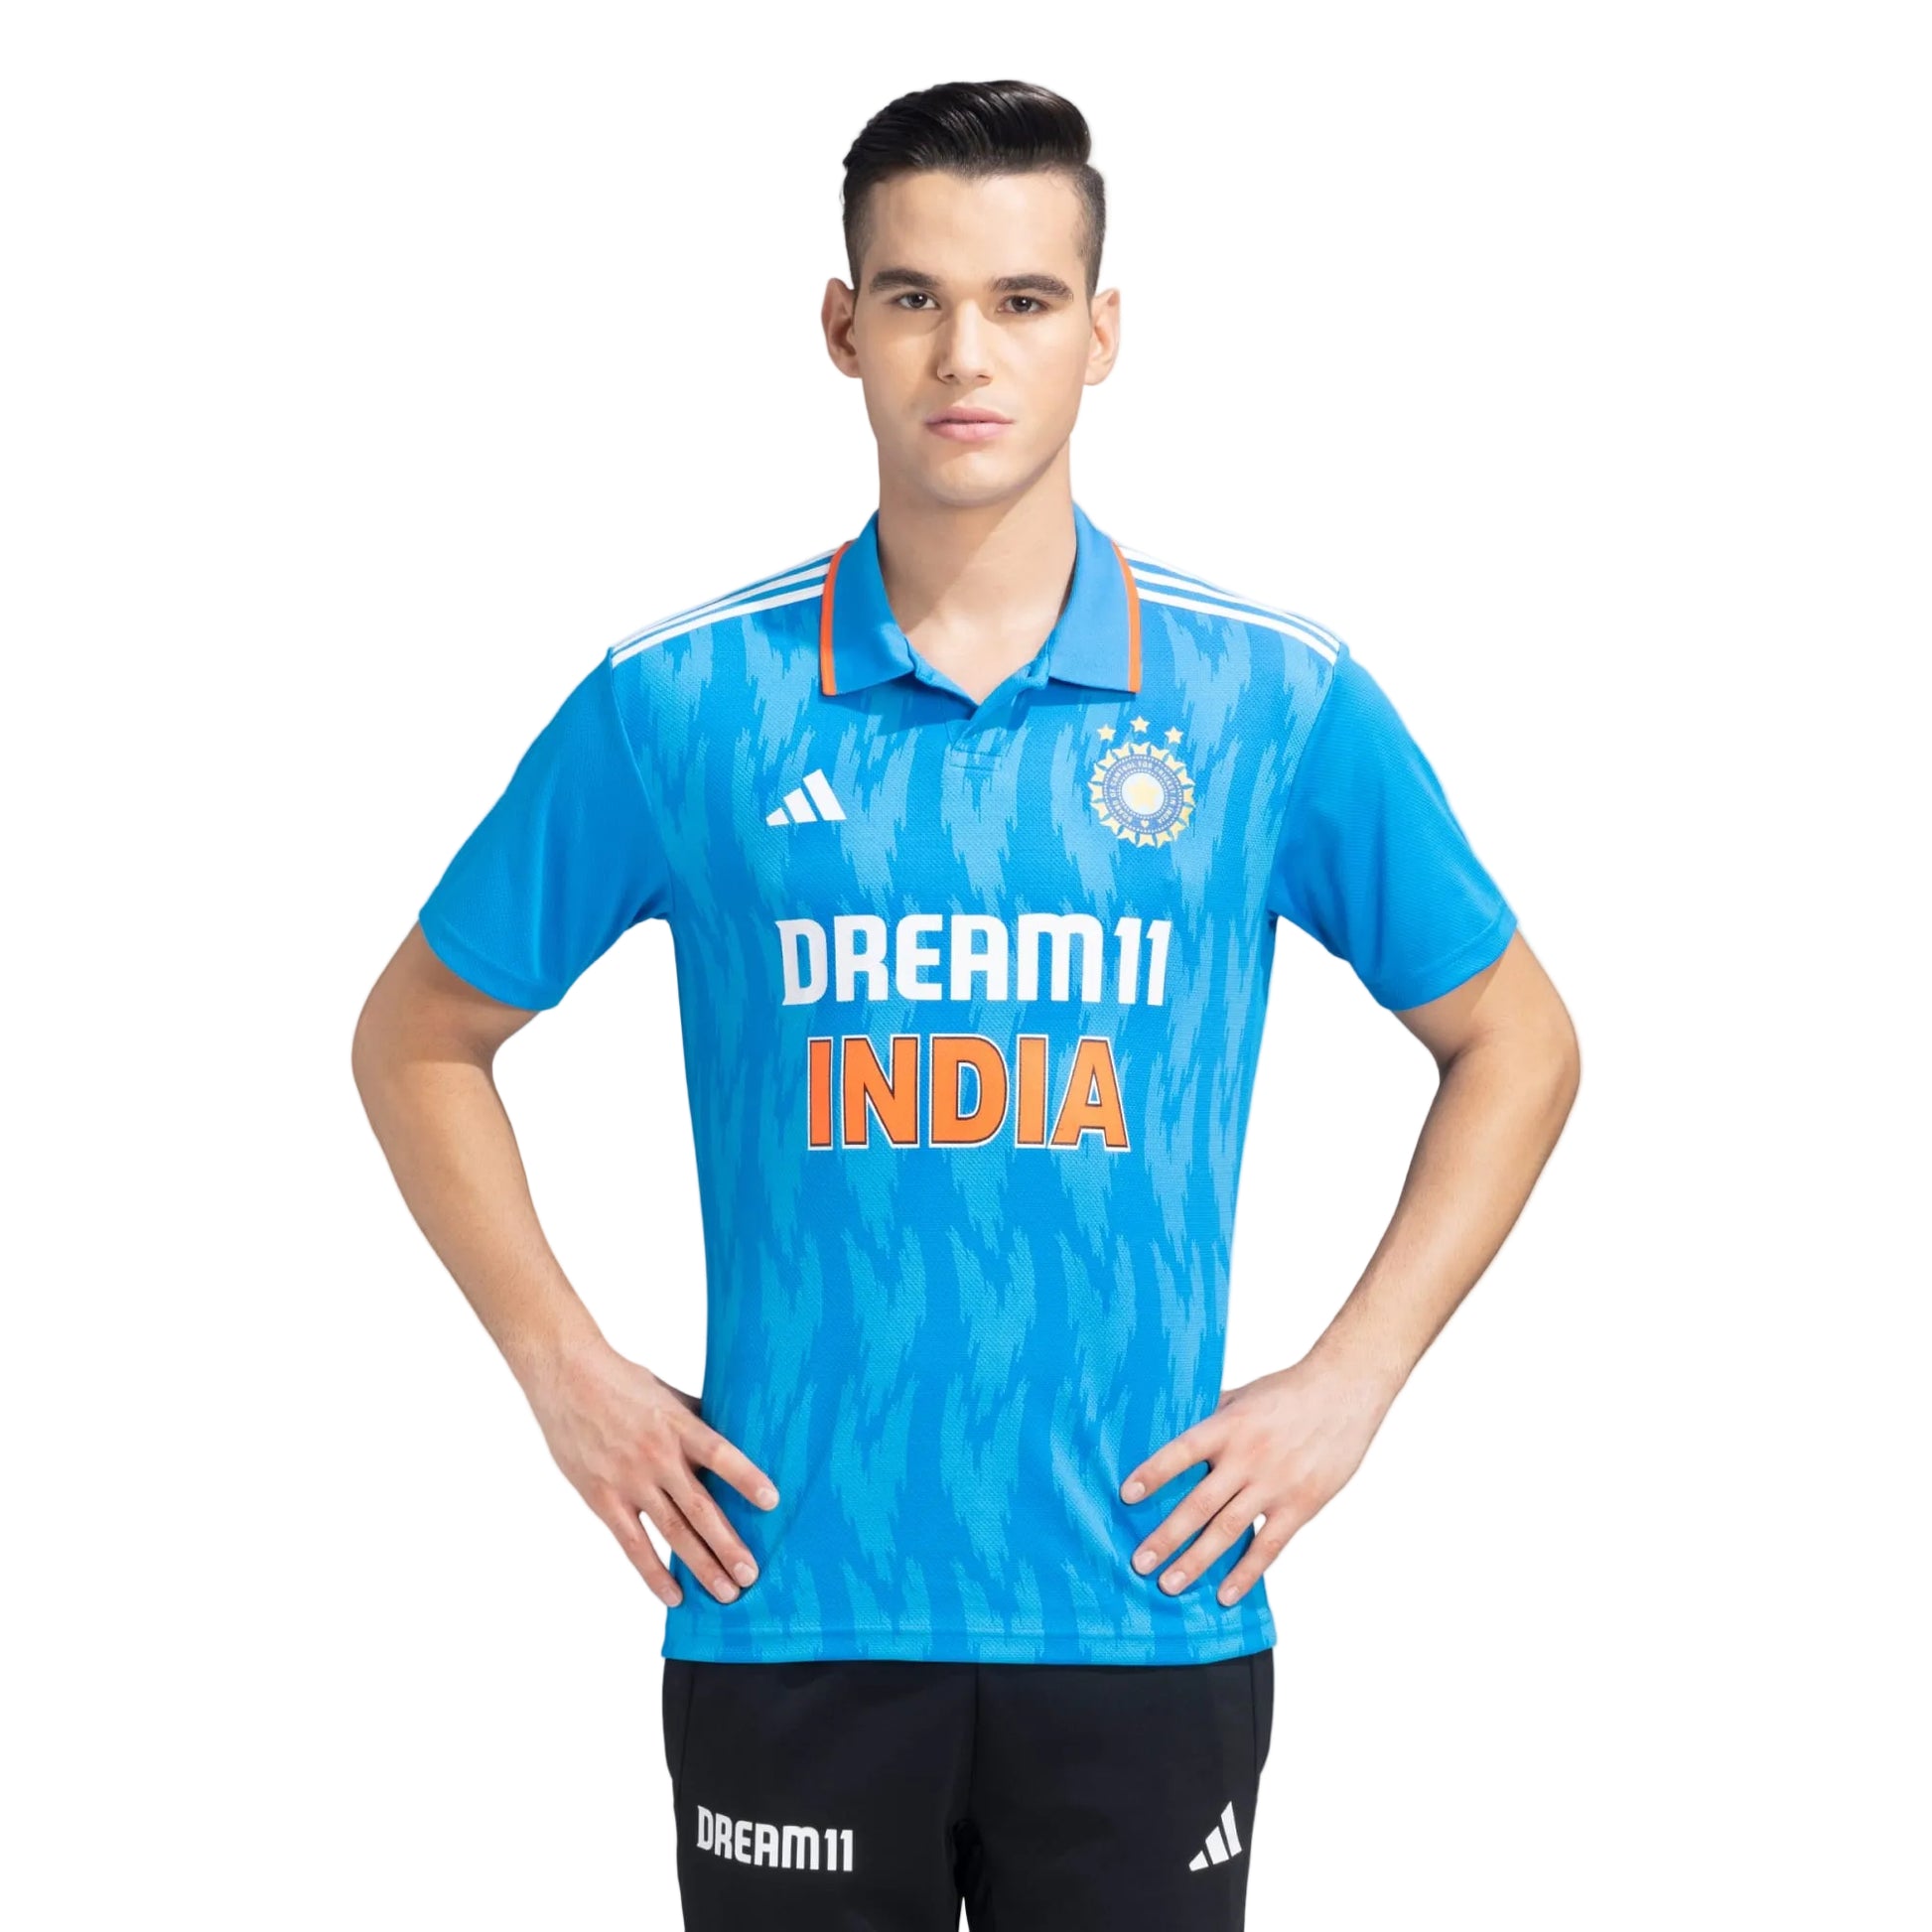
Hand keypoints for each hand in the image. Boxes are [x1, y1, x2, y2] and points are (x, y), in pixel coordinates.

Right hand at [520, 1337, 779, 1607]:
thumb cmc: (621, 1381)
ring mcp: (630, 1481)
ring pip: (673, 1532)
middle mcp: (657, 1457)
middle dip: (729, 1544)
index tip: (772, 1502)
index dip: (746, 1478)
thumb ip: (697, 1419)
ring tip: (727, 1592)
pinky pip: (633, 1544)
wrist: (566, 1377)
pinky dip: (654, 1573)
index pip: (720, 1454)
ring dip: (702, 1565)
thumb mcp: (667, 1392)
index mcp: (678, 1426)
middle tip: (752, 1574)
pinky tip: (674, 1596)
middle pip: (700, 1508)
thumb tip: (737, 1434)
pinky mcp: (604, 1499)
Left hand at [1118, 1349, 1399, 1604]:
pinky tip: (1225, 1594)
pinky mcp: (1301, 1505)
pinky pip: (1269, 1546)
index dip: (1153, 1473)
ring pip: (1228, 1530)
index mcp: (1228, 1426)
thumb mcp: (1243, 1396)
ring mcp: (1274, 1484)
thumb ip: (1210, 1418)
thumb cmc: (1289, 1391)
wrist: (1345, 1391)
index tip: (1126, 1497)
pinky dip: (1246, 1573)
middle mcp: (1247, 1457)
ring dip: (1196, 1561)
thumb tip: (1170, 1431)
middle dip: (1167, 1536)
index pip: (1181, 1452)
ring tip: (1170, 1585)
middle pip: (1199, 1503)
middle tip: (1139, 1563)